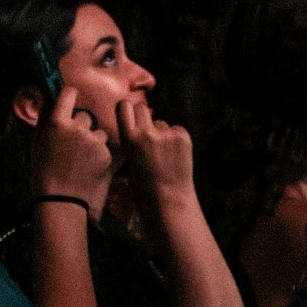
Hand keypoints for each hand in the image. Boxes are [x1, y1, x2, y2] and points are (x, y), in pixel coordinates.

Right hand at [34, 84, 114, 211]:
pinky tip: (87, 166)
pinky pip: (103, 146)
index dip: (69, 96)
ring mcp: (93, 141)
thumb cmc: (43, 172)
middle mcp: (77, 127)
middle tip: (71, 145)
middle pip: (84, 116)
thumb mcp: (37, 143)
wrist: (60, 200)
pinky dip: (98, 154)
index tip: (69, 99)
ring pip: (97, 132)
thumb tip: (50, 99)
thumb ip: (45, 119)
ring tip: (80, 158)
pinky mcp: (105, 153)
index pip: (69, 94)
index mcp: (57, 122)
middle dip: (80, 126)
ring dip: (91, 140)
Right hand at [115, 92, 196, 219]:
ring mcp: (166, 134)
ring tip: (163, 155)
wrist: (169, 200)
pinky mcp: (183, 136)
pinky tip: (175, 156)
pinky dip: (176, 139)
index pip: (123, 106)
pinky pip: (176, 130)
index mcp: (128, 139)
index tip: (129, 115)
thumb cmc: (144, 187)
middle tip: (148, 134)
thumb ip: (132, 140)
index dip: (127, 109)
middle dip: (144, 118)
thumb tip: (136, 126)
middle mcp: (146, 133)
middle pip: (142, 108)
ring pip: (161, 123)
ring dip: (162, 133)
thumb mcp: (129, 160)